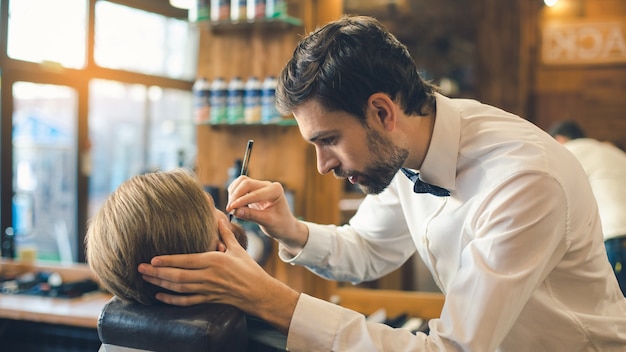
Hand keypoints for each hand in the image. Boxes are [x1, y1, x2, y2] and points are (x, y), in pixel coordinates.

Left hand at [138, 219, 298, 332]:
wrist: (259, 293)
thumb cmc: (249, 269)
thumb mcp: (237, 249)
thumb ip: (225, 233)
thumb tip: (218, 216)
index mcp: (215, 261)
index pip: (187, 260)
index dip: (168, 260)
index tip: (153, 258)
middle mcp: (209, 276)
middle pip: (178, 275)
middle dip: (157, 272)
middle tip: (140, 267)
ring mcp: (208, 290)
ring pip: (179, 288)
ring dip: (160, 283)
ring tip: (145, 278)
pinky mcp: (209, 299)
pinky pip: (187, 301)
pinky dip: (171, 300)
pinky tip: (159, 296)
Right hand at [226, 176, 308, 250]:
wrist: (285, 226)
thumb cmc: (280, 225)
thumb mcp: (267, 222)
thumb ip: (252, 216)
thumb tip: (235, 211)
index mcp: (275, 191)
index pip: (255, 193)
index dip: (241, 201)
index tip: (231, 208)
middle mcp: (268, 185)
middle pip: (246, 183)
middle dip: (236, 195)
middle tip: (229, 209)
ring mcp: (261, 186)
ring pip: (241, 182)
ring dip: (233, 193)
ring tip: (231, 208)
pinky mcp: (254, 189)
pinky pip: (240, 186)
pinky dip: (234, 194)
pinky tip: (234, 205)